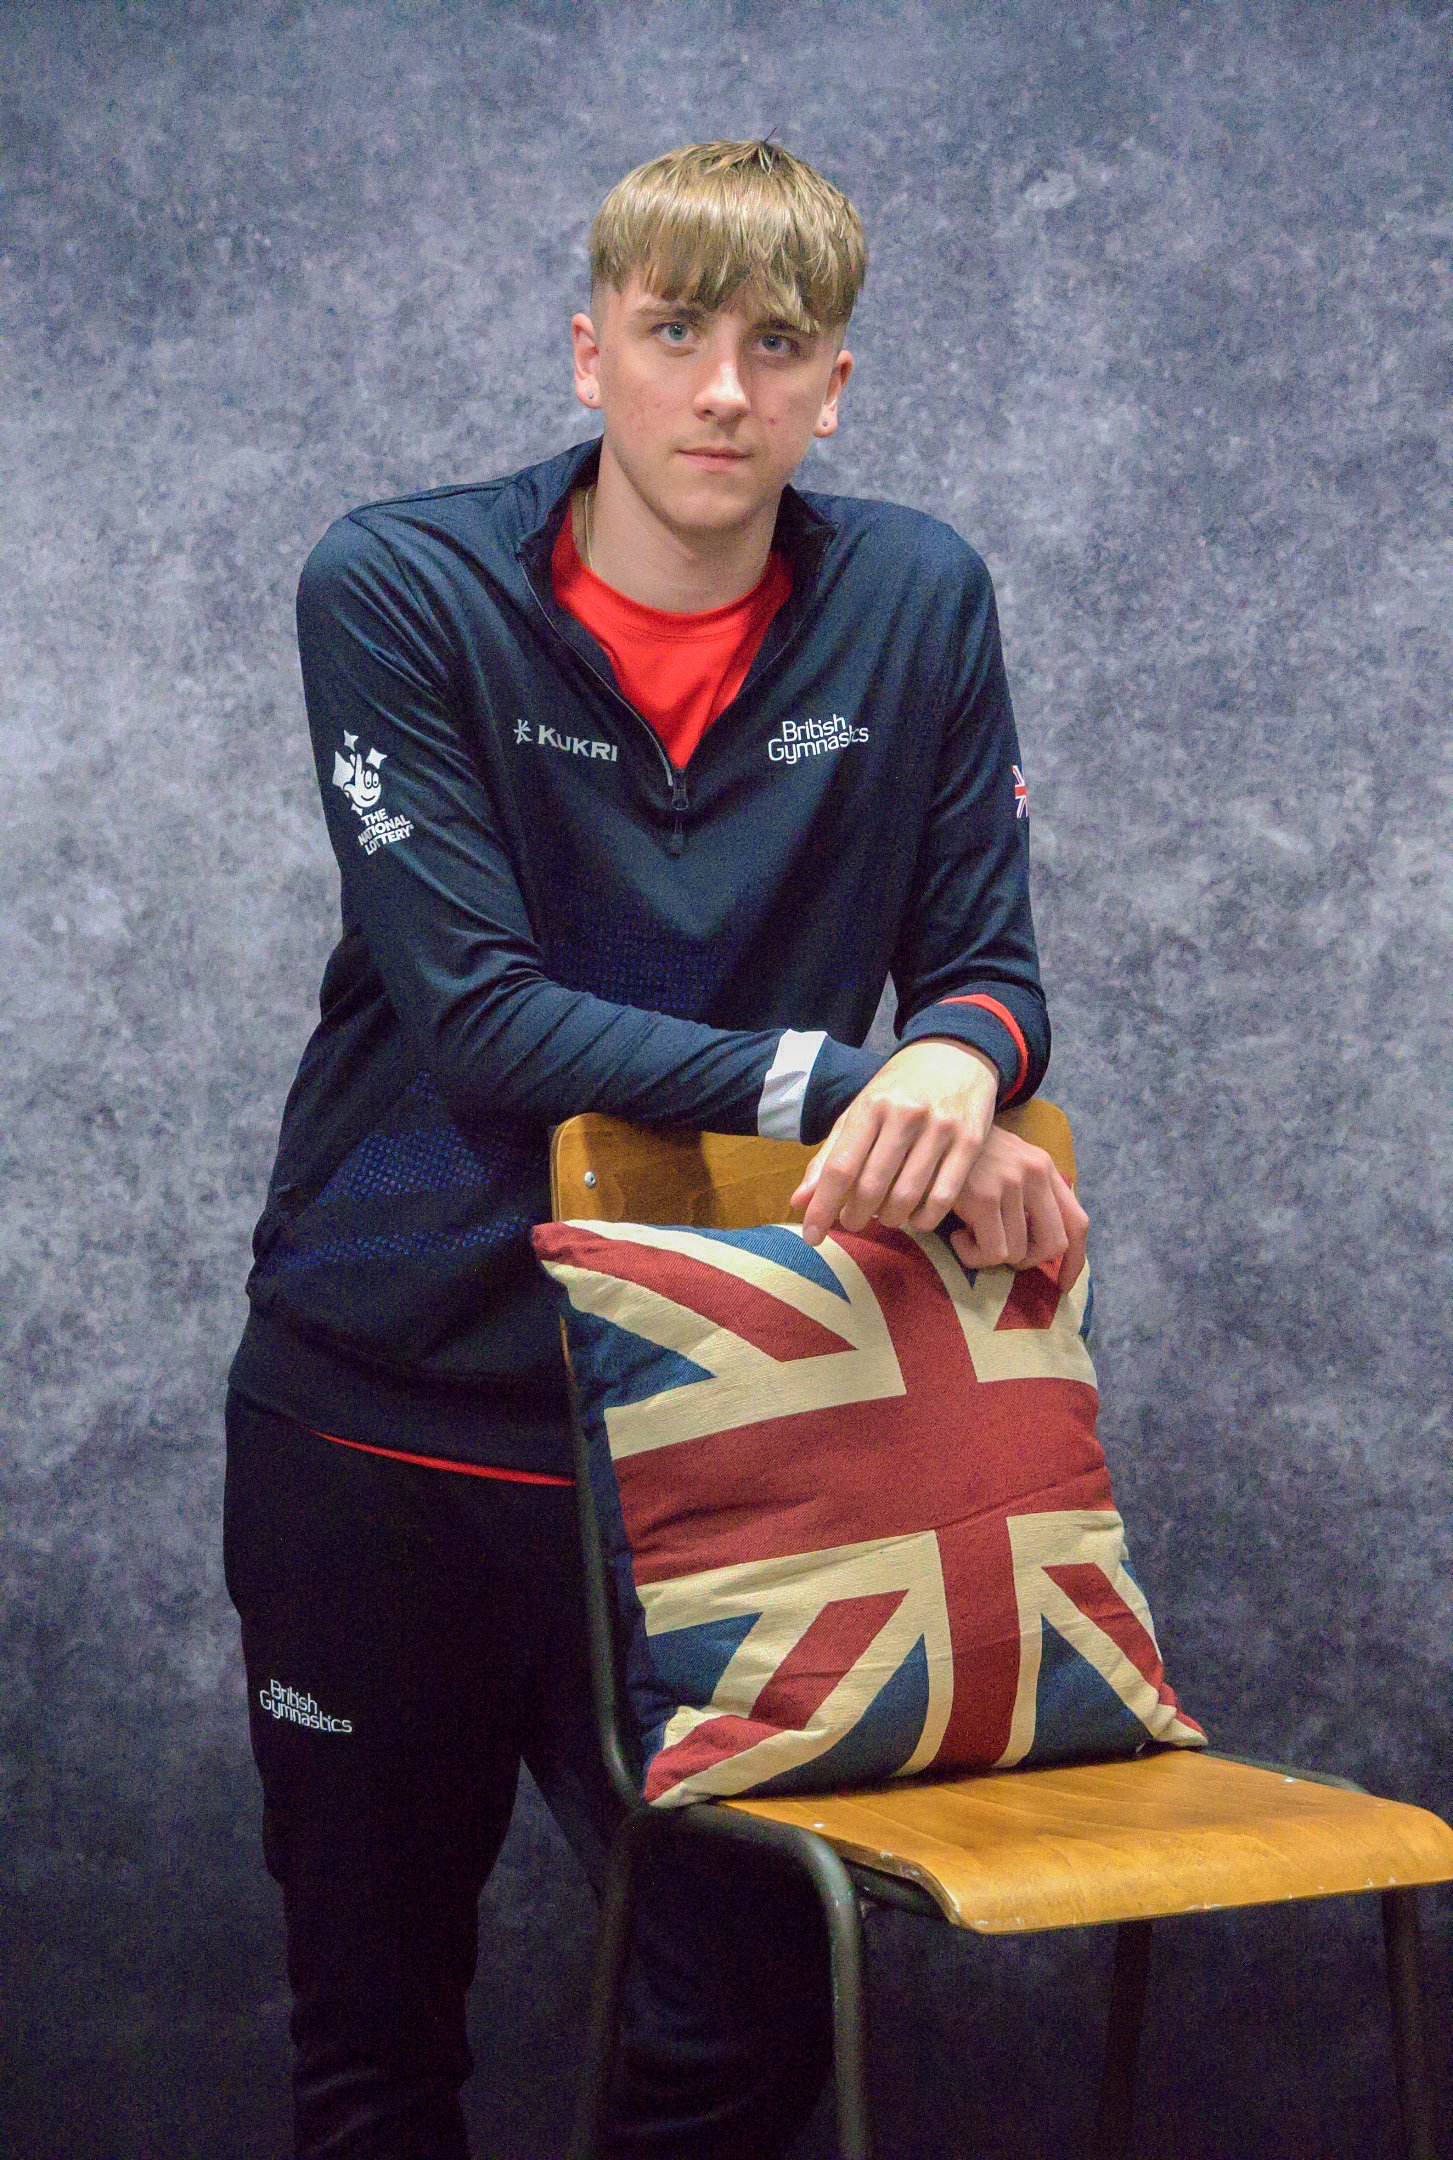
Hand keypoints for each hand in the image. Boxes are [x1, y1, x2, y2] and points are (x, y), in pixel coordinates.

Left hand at [788, 1037, 1087, 1291]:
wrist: (955, 1056)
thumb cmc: (898, 1091)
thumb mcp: (859, 1112)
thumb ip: (829, 1156)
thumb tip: (799, 1201)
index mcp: (871, 1106)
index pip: (840, 1168)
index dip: (822, 1207)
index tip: (812, 1237)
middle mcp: (904, 1114)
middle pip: (871, 1186)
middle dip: (855, 1216)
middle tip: (852, 1223)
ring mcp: (940, 1127)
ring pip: (907, 1196)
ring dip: (889, 1219)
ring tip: (883, 1217)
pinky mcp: (970, 1140)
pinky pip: (943, 1196)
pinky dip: (924, 1218)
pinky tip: (915, 1217)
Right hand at [942, 1122, 1087, 1291]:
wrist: (923, 1133)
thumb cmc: (959, 1155)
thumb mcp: (1003, 1162)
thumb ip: (1028, 1192)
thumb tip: (1044, 1245)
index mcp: (1043, 1166)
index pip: (1077, 1221)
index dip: (1074, 1260)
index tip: (1062, 1285)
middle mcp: (1034, 1172)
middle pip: (1055, 1244)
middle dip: (1028, 1262)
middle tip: (999, 1255)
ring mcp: (1011, 1184)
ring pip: (1017, 1253)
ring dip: (988, 1256)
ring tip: (966, 1235)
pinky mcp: (985, 1197)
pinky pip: (992, 1253)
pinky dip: (972, 1255)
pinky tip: (956, 1235)